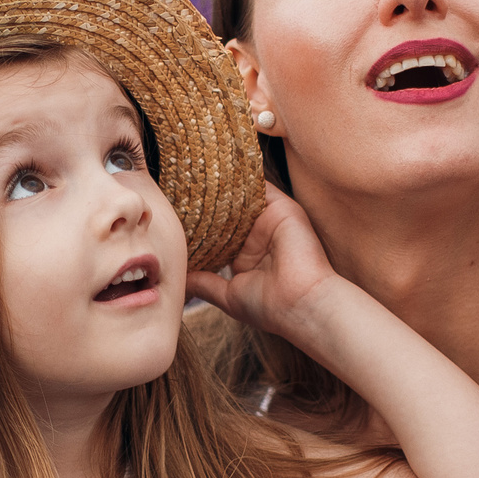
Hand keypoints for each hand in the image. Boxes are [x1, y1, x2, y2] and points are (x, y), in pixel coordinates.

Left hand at [184, 184, 344, 341]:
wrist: (301, 303)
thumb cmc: (269, 307)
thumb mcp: (229, 296)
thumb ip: (206, 284)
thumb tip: (182, 281)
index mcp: (247, 257)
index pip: (219, 235)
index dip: (200, 228)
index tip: (176, 220)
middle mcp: (259, 236)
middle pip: (229, 213)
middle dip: (207, 204)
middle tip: (178, 193)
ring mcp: (271, 220)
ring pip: (243, 197)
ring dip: (222, 188)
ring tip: (195, 176)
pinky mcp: (282, 208)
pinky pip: (260, 186)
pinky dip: (242, 178)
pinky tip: (219, 171)